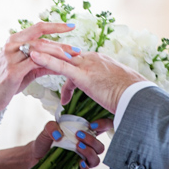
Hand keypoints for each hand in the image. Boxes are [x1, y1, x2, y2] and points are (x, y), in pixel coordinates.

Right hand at [0, 22, 76, 114]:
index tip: (71, 26)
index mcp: (14, 40)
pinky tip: (59, 68)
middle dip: (62, 43)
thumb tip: (63, 61)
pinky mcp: (12, 70)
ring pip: (40, 49)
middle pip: (41, 38)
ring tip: (72, 59)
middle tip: (77, 50)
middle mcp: (11, 44)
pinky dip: (49, 63)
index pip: (38, 27)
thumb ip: (43, 63)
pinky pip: (35, 63)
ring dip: (58, 54)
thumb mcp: (28, 69)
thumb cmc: (8, 82)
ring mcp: (11, 56)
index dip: (56, 26)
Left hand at [27, 120, 110, 168]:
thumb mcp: (47, 130)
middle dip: (92, 140)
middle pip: (100, 147)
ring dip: (89, 153)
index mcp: (83, 135)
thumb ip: (52, 126)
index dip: (103, 125)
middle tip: (79, 135)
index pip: (101, 129)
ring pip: (95, 160)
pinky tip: (78, 163)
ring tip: (77, 146)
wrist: (36, 157)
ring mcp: (83, 162)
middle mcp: (86, 149)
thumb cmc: (46, 142)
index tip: (93, 124)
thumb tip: (59, 134)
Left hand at [29, 49, 146, 113]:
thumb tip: (98, 117)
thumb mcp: (114, 94)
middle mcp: (92, 59)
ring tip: (29, 51)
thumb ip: (103, 97)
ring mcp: (88, 65)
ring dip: (43, 52)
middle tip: (34, 53)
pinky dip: (46, 60)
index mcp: (99, 61)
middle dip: (49, 53)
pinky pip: (61, 65)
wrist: (139, 99)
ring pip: (60, 55)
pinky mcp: (84, 75)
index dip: (61, 60)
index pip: (75, 59)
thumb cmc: (131, 99)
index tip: (50, 62)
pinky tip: (34, 57)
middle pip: (65, 54)